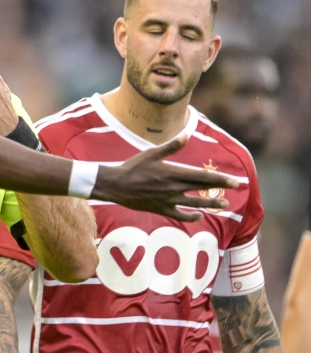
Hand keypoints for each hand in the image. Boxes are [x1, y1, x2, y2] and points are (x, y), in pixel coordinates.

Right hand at [93, 136, 239, 220]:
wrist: (116, 185)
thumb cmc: (132, 167)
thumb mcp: (151, 154)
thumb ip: (170, 147)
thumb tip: (186, 136)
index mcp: (173, 172)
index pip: (202, 176)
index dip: (220, 179)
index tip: (234, 181)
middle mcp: (174, 188)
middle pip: (202, 189)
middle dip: (221, 188)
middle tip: (236, 188)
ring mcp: (169, 200)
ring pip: (195, 203)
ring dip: (211, 204)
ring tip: (224, 204)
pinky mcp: (161, 209)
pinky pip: (180, 215)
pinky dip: (191, 216)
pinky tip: (199, 215)